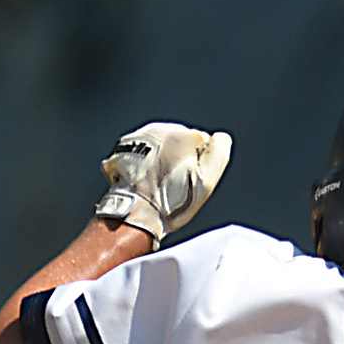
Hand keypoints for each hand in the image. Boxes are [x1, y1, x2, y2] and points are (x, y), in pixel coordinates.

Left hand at [95, 123, 231, 243]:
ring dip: (161, 159)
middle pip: (180, 141)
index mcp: (184, 135)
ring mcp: (140, 137)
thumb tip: (219, 138)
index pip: (202, 142)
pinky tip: (143, 178)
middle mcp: (161, 130)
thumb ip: (219, 152)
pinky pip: (141, 151)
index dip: (199, 163)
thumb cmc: (170, 201)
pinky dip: (143, 162)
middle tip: (172, 182)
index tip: (189, 179)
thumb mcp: (207, 180)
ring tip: (156, 182)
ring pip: (160, 145)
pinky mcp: (123, 146)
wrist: (134, 214)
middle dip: (179, 158)